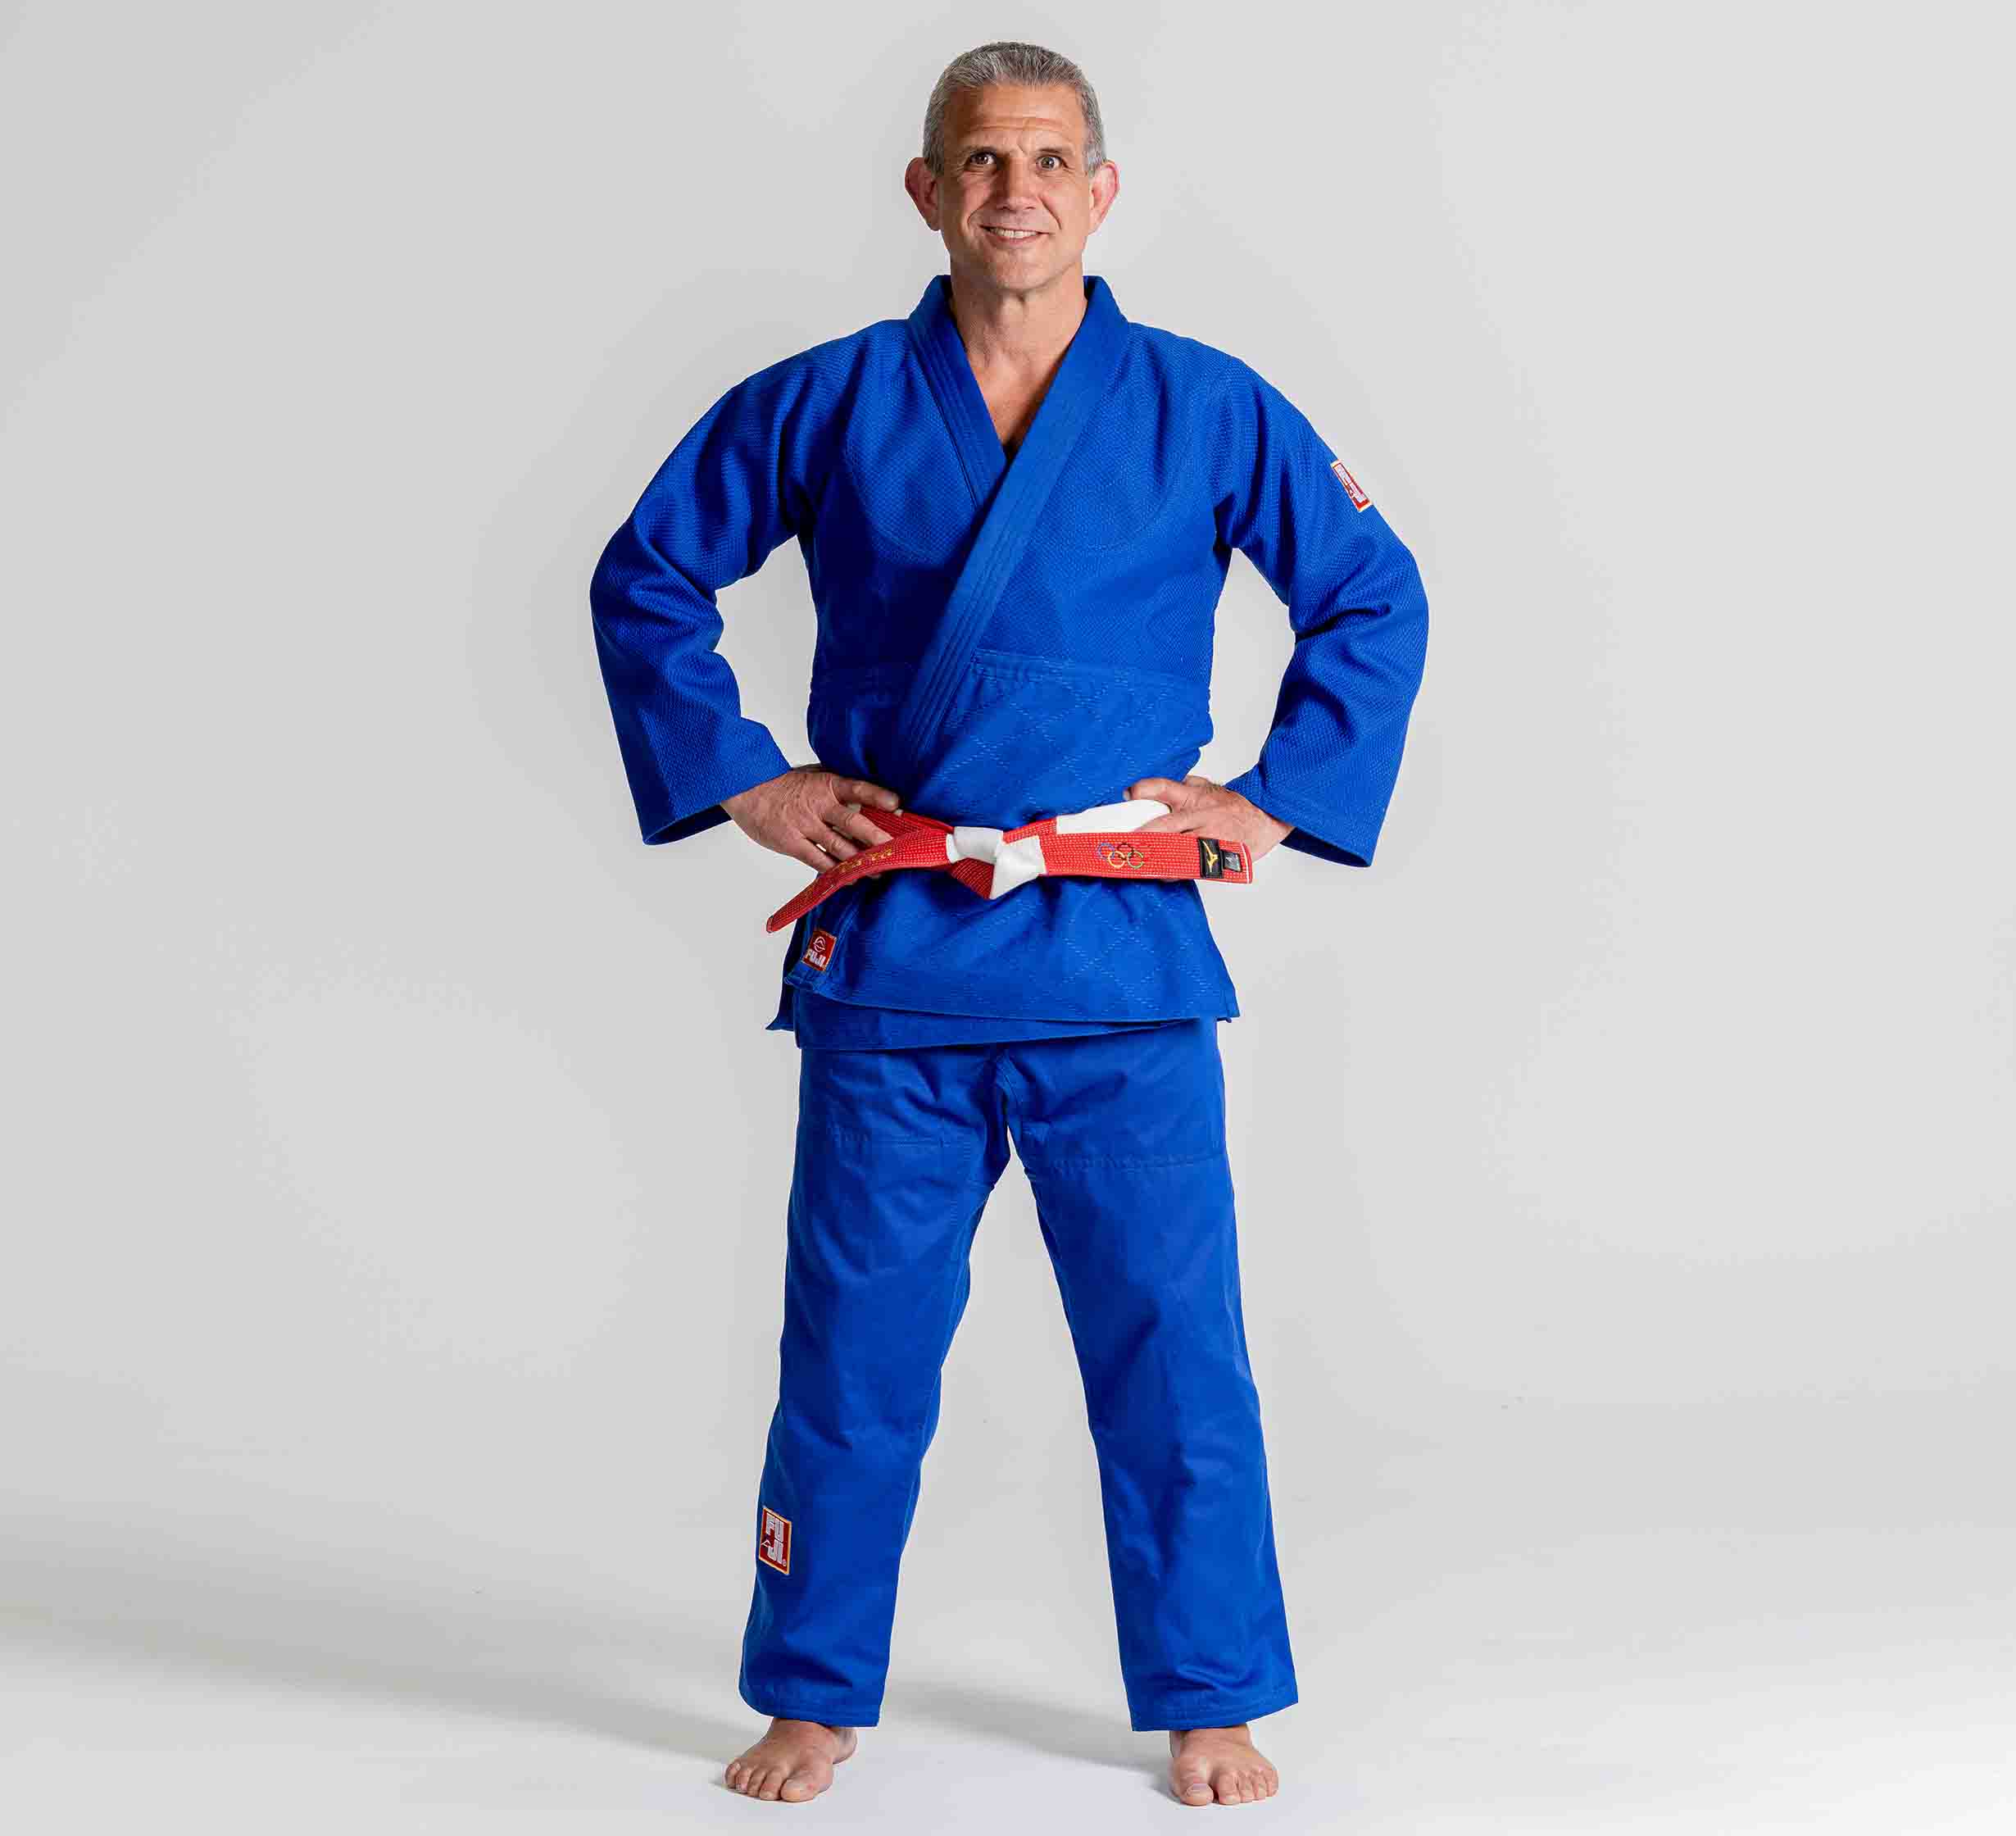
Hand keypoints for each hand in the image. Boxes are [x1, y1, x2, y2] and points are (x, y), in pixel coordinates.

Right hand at [722, 766, 903, 871]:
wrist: (748, 790)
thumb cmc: (785, 784)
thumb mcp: (814, 774)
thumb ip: (839, 785)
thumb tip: (871, 796)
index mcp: (827, 784)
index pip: (857, 788)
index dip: (877, 796)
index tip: (896, 805)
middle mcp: (819, 805)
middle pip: (853, 823)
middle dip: (877, 839)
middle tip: (896, 851)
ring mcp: (805, 825)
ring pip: (839, 847)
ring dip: (861, 861)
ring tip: (879, 870)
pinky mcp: (793, 844)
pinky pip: (819, 862)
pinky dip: (837, 872)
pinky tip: (851, 878)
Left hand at [1123, 774, 1292, 863]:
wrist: (1265, 819)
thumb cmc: (1231, 805)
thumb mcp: (1205, 787)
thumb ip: (1179, 787)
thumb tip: (1145, 791)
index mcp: (1193, 797)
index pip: (1165, 788)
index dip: (1144, 789)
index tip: (1127, 795)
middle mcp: (1200, 816)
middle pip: (1166, 827)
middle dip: (1143, 837)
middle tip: (1122, 845)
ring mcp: (1210, 838)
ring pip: (1178, 851)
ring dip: (1155, 859)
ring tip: (1135, 865)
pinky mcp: (1219, 857)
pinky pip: (1193, 867)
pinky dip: (1175, 872)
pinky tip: (1159, 875)